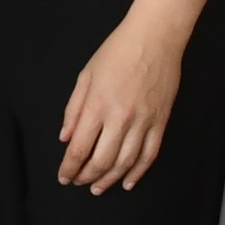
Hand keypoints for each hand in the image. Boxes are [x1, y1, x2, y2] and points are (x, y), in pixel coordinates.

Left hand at [60, 19, 186, 193]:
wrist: (155, 37)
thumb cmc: (117, 51)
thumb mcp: (85, 75)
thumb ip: (74, 109)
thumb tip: (66, 138)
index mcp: (97, 106)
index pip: (79, 149)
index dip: (69, 168)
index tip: (64, 176)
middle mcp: (120, 118)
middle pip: (101, 161)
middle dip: (86, 177)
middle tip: (78, 182)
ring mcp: (143, 122)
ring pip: (125, 163)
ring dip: (110, 180)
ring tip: (98, 187)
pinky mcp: (160, 122)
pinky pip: (149, 155)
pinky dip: (138, 172)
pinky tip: (128, 181)